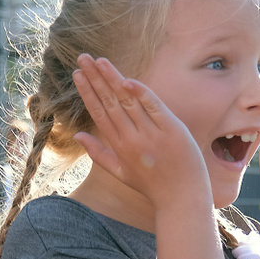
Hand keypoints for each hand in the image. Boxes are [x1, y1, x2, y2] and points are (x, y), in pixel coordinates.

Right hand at [71, 55, 211, 210]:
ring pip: (128, 101)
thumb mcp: (120, 173)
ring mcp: (151, 134)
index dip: (87, 92)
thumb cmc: (152, 186)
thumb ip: (98, 153)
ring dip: (112, 78)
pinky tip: (127, 80)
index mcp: (119, 146)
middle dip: (95, 78)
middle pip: (110, 102)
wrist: (181, 200)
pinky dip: (140, 93)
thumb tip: (78, 135)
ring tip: (100, 60)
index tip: (78, 74)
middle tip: (83, 58)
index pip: (99, 112)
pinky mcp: (171, 130)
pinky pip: (153, 107)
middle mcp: (132, 138)